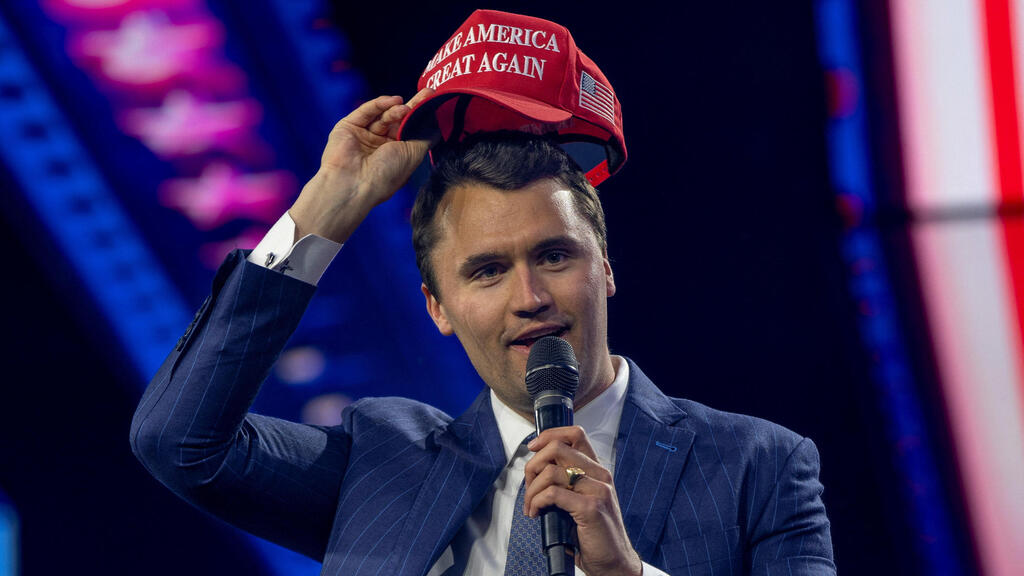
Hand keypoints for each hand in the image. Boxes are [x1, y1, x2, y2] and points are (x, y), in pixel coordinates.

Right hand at [289, 87, 435, 243]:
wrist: (355, 184)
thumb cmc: (387, 175)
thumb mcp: (414, 154)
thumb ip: (426, 137)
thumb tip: (438, 123)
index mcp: (395, 156)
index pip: (410, 131)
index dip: (421, 117)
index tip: (434, 101)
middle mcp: (379, 146)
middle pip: (398, 120)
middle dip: (413, 106)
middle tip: (427, 92)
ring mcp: (363, 136)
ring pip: (383, 116)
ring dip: (396, 109)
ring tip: (405, 107)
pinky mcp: (348, 127)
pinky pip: (366, 111)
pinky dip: (380, 104)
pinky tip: (394, 101)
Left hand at [524, 426, 642, 575]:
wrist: (615, 563)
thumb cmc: (595, 535)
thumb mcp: (582, 501)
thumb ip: (567, 483)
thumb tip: (536, 471)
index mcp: (597, 470)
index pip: (574, 435)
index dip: (549, 435)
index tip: (533, 447)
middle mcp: (600, 475)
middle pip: (557, 448)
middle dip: (533, 465)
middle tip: (528, 487)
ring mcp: (598, 490)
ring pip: (551, 471)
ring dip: (532, 489)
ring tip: (531, 506)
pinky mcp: (591, 507)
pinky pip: (553, 493)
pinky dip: (537, 502)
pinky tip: (536, 513)